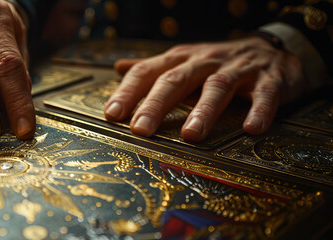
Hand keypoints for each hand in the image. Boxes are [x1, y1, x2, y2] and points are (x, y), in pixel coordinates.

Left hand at [104, 36, 304, 141]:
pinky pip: (264, 94)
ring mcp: (238, 69)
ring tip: (191, 135)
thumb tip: (119, 69)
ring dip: (204, 111)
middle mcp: (205, 61)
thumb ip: (152, 68)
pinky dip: (259, 110)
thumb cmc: (218, 62)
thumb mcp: (183, 61)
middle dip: (156, 104)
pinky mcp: (269, 80)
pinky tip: (252, 128)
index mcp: (181, 59)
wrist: (272, 48)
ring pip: (217, 87)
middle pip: (176, 80)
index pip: (148, 72)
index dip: (128, 92)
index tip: (112, 115)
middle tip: (140, 129)